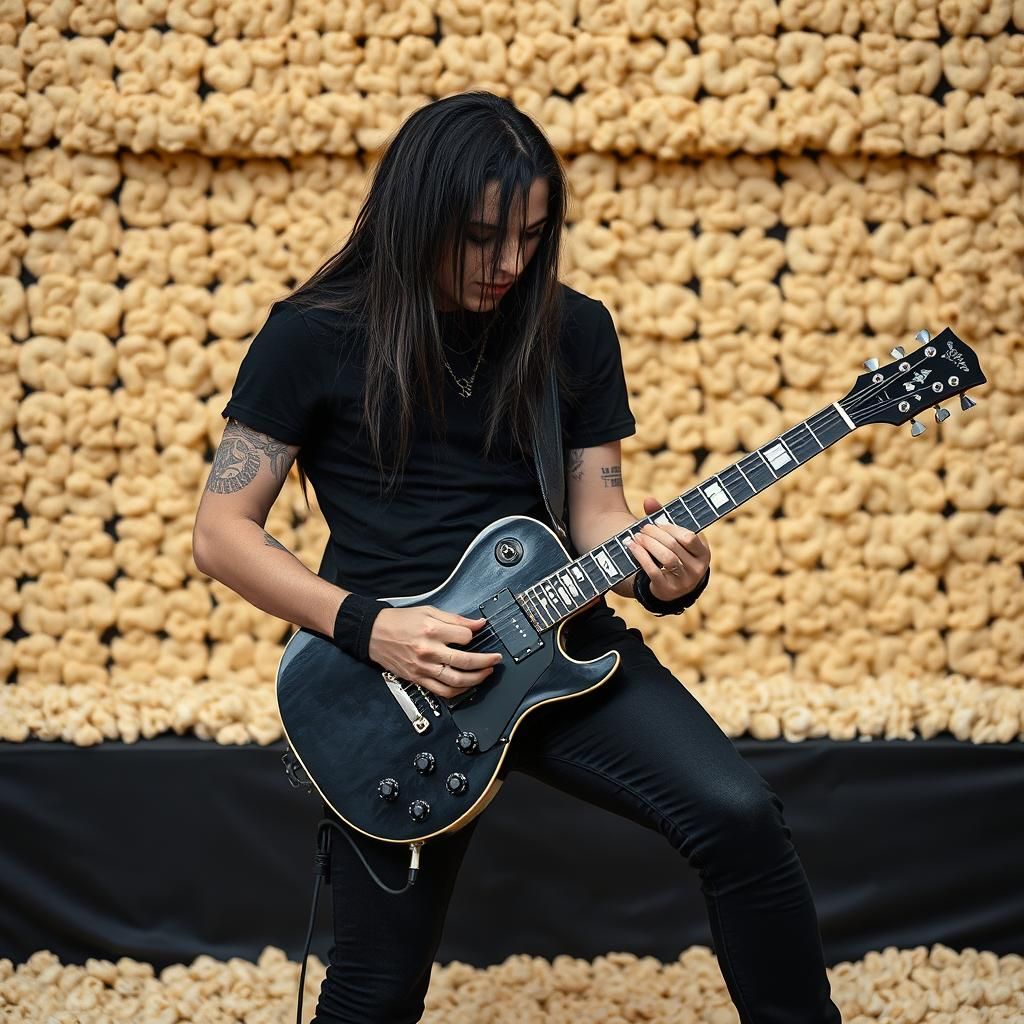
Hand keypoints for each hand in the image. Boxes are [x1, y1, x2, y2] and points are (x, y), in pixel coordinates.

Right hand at [368, 606, 502, 699]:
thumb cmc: (400, 621)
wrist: (373, 633)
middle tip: (496, 659)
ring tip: (486, 673)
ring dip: (477, 679)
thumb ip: (455, 619)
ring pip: (457, 681)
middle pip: (465, 661)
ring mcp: (423, 668)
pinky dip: (459, 691)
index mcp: (432, 630)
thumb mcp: (429, 611)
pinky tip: (468, 685)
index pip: (465, 637)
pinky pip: (443, 691)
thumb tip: (478, 624)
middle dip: (486, 661)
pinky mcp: (418, 679)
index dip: (473, 635)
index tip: (475, 634)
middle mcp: (428, 651)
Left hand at [626, 496, 710, 602]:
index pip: (689, 537)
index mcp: (703, 552)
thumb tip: (648, 499)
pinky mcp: (668, 590)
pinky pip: (653, 571)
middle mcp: (698, 568)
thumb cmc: (673, 554)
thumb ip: (662, 517)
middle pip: (674, 546)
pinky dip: (641, 556)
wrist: (671, 587)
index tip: (656, 523)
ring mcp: (684, 581)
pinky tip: (632, 547)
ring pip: (666, 558)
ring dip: (648, 544)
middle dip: (655, 534)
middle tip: (642, 529)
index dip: (670, 528)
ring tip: (637, 537)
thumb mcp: (673, 537)